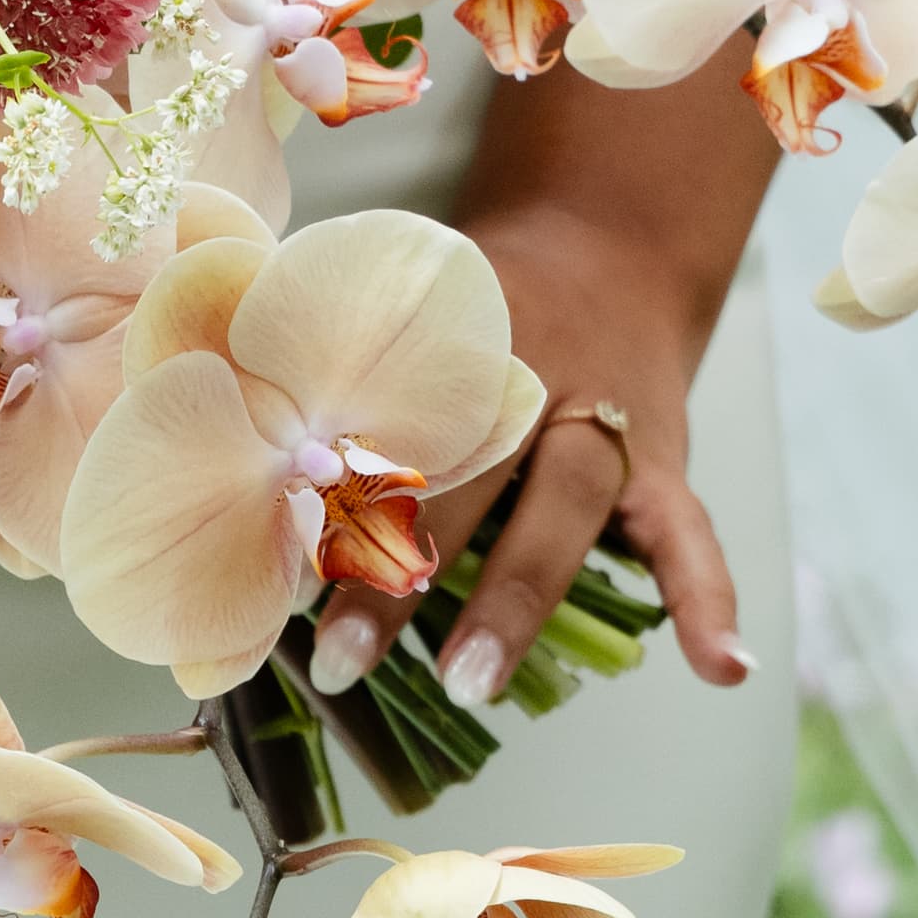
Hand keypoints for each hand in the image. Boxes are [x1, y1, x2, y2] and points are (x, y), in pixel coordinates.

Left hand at [307, 195, 755, 712]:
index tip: (262, 558)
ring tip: (466, 684)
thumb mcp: (390, 300)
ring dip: (514, 599)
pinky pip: (690, 531)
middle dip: (395, 567)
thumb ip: (310, 353)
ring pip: (560, 509)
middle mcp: (527, 374)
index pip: (372, 420)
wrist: (604, 234)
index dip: (320, 491)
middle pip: (459, 475)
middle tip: (335, 657)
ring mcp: (605, 416)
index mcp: (444, 336)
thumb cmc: (466, 302)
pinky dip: (710, 598)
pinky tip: (722, 669)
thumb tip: (194, 406)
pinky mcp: (663, 455)